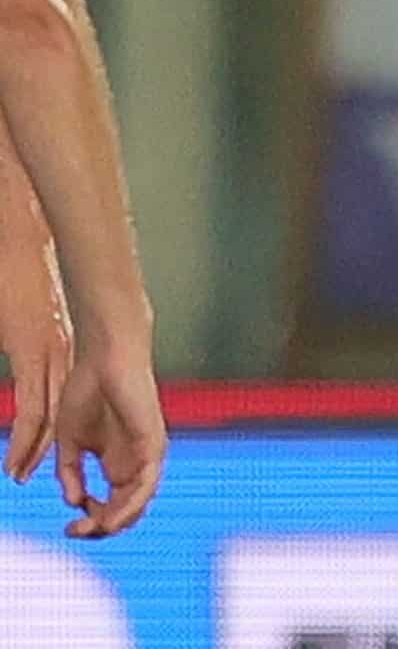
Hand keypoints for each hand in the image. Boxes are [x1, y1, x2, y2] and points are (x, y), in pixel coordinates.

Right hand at [0, 242, 68, 485]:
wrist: (22, 245)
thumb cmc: (21, 272)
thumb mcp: (28, 312)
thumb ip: (31, 337)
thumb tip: (29, 348)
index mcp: (56, 344)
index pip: (59, 394)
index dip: (53, 424)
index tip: (42, 450)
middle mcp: (56, 353)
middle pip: (57, 411)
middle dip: (45, 445)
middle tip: (28, 472)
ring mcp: (45, 353)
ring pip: (46, 415)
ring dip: (33, 448)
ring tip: (19, 473)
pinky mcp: (31, 351)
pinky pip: (32, 404)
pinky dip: (26, 435)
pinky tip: (19, 455)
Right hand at [52, 346, 164, 537]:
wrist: (105, 359)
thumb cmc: (87, 391)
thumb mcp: (69, 441)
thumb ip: (70, 472)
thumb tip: (73, 501)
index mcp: (115, 463)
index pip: (111, 506)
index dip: (91, 522)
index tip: (68, 526)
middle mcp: (134, 462)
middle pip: (126, 511)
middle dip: (100, 528)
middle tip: (74, 532)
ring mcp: (146, 454)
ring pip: (139, 503)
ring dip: (115, 523)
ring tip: (91, 530)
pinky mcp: (153, 444)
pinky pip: (147, 484)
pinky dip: (131, 506)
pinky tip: (111, 520)